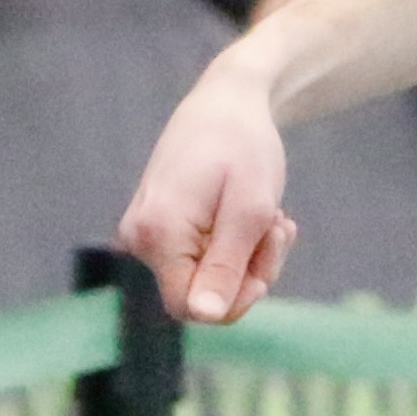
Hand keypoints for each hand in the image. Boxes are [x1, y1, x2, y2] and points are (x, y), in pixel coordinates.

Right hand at [116, 51, 299, 321]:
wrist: (227, 100)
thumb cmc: (243, 146)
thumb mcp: (251, 210)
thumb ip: (226, 266)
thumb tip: (204, 315)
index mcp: (157, 235)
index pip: (192, 308)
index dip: (237, 296)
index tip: (267, 253)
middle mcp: (138, 238)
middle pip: (199, 295)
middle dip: (248, 272)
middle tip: (277, 228)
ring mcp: (144, 233)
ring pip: (205, 279)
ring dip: (249, 257)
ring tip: (271, 216)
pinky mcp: (157, 229)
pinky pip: (200, 259)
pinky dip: (236, 245)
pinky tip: (257, 216)